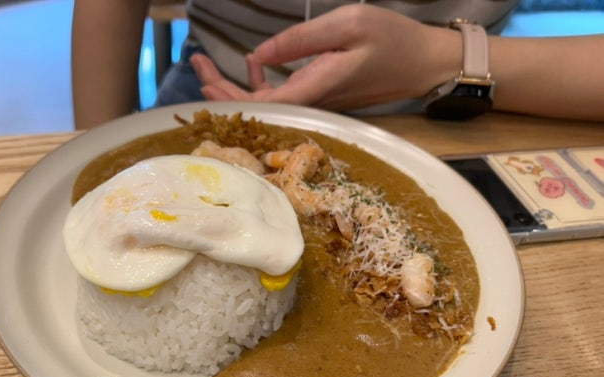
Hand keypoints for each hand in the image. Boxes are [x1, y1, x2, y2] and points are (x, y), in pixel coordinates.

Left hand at [191, 4, 460, 111]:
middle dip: (221, 89)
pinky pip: (282, 97)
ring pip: (265, 104)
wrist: (423, 63)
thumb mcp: (347, 25)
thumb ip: (301, 40)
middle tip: (195, 63)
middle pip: (256, 108)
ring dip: (234, 86)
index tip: (202, 75)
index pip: (260, 104)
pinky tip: (253, 63)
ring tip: (207, 64)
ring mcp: (313, 104)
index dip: (227, 94)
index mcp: (313, 90)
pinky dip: (260, 83)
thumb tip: (259, 55)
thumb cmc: (391, 40)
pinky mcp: (318, 98)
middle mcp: (309, 105)